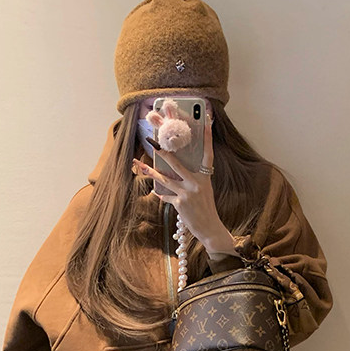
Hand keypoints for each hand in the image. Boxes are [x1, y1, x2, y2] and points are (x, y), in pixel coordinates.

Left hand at [132, 115, 236, 256]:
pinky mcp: (180, 203)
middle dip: (163, 153)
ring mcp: (188, 193)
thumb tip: (176, 170)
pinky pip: (166, 196)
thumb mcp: (204, 191)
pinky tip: (155, 191)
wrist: (209, 228)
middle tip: (153, 142)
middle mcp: (197, 183)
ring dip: (151, 172)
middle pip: (177, 164)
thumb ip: (193, 179)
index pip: (207, 154)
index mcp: (205, 177)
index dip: (207, 138)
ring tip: (140, 164)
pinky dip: (161, 194)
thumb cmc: (206, 209)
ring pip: (165, 179)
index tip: (207, 122)